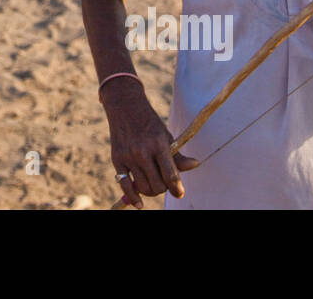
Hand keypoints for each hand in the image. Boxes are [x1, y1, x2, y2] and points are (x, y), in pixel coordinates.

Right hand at [103, 79, 198, 207]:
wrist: (124, 107)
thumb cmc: (149, 123)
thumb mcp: (165, 135)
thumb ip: (177, 154)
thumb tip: (195, 164)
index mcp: (158, 144)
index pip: (170, 175)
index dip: (177, 188)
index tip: (179, 193)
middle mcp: (142, 152)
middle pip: (157, 185)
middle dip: (163, 188)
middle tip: (164, 184)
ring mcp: (129, 157)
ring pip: (143, 188)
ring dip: (151, 192)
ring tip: (153, 185)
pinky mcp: (117, 160)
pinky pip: (125, 185)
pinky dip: (133, 198)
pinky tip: (139, 204)